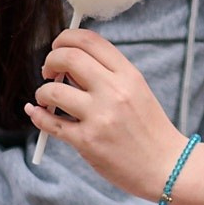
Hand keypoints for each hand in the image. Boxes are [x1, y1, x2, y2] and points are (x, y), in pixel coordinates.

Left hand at [24, 27, 183, 197]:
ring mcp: (99, 117)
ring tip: (47, 98)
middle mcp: (114, 91)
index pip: (90, 40)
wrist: (166, 166)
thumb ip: (107, 74)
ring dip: (43, 92)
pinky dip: (38, 115)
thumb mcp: (137, 90)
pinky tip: (36, 112)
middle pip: (68, 58)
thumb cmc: (150, 128)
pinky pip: (50, 123)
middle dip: (51, 60)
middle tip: (49, 71)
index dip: (66, 38)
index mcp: (128, 75)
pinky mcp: (87, 142)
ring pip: (53, 91)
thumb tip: (69, 61)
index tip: (58, 47)